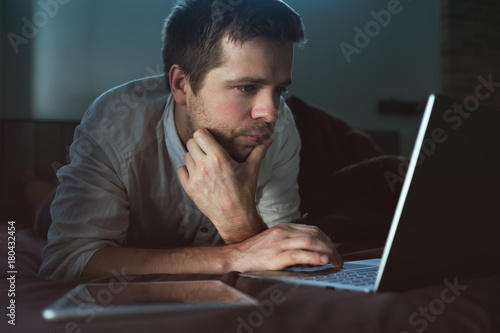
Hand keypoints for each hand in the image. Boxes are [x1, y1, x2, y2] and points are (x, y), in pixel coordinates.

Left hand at [177, 128, 271, 242]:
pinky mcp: (189, 188)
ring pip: (186, 156)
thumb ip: (258, 151)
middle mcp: (204, 166)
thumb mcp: (252, 169)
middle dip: (199, 145)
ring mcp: (195, 177)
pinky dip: (187, 170)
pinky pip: (181, 170)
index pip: (200, 134)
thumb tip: (268, 139)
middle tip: (207, 152)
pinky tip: (198, 174)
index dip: (205, 135)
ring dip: (194, 158)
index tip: (210, 140)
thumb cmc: (244, 192)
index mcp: (219, 158)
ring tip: (205, 164)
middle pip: (191, 143)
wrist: (235, 217)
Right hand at [229, 223, 343, 270]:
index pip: (313, 229)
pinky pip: (299, 255)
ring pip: (311, 242)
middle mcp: (283, 232)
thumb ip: (290, 241)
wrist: (235, 258)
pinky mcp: (276, 256)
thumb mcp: (273, 240)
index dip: (327, 240)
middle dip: (331, 247)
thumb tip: (311, 250)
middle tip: (339, 259)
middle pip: (315, 234)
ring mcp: (279, 243)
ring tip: (335, 262)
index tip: (334, 251)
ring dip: (327, 252)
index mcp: (283, 227)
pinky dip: (314, 257)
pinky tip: (323, 261)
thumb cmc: (254, 252)